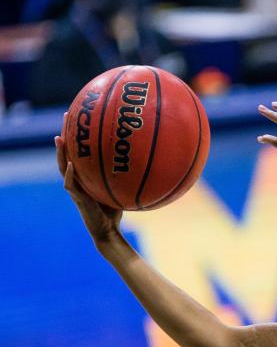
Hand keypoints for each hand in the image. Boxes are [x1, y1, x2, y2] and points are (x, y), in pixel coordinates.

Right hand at [55, 119, 121, 245]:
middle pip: (68, 153)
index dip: (80, 134)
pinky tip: (71, 164)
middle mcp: (78, 179)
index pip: (80, 151)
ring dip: (60, 153)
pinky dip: (69, 175)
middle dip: (67, 134)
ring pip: (63, 166)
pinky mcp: (78, 200)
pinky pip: (70, 185)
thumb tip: (147, 161)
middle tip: (67, 115)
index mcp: (86, 175)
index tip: (82, 114)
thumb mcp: (123, 189)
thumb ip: (127, 176)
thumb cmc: (116, 211)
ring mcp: (75, 189)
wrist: (109, 232)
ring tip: (59, 138)